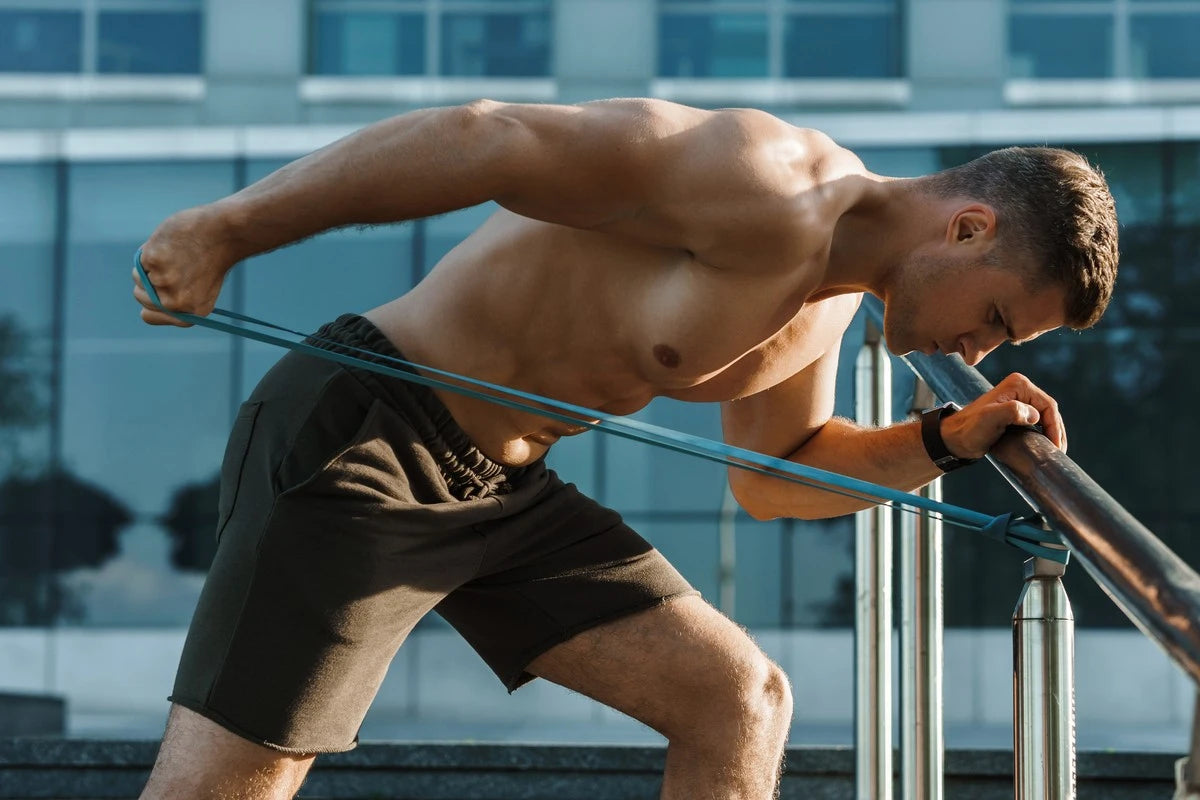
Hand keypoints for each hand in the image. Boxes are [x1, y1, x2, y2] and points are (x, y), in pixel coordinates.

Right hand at [131, 204, 237, 326]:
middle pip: (139, 295)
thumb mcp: (202, 289)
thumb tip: (151, 297)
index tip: (155, 289)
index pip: (148, 316)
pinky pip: (141, 259)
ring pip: (138, 276)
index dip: (149, 302)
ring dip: (150, 264)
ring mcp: (163, 282)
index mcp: (190, 313)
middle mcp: (175, 303)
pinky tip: (172, 245)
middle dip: (147, 281)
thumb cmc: (214, 257)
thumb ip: (179, 298)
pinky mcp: (154, 261)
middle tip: (169, 265)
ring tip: (174, 254)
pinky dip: (152, 249)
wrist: (226, 234)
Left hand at [940, 373, 1066, 457]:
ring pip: (1045, 416)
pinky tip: (1046, 445)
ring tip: (1056, 450)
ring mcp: (1018, 399)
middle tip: (1059, 451)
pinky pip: (1037, 421)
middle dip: (1057, 431)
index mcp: (1018, 384)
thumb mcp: (990, 419)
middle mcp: (1020, 388)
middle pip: (1049, 410)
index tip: (1056, 446)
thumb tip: (1034, 415)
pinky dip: (1044, 432)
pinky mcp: (1015, 411)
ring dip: (1053, 432)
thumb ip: (1011, 411)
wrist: (955, 439)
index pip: (1048, 405)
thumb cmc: (970, 429)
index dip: (1055, 426)